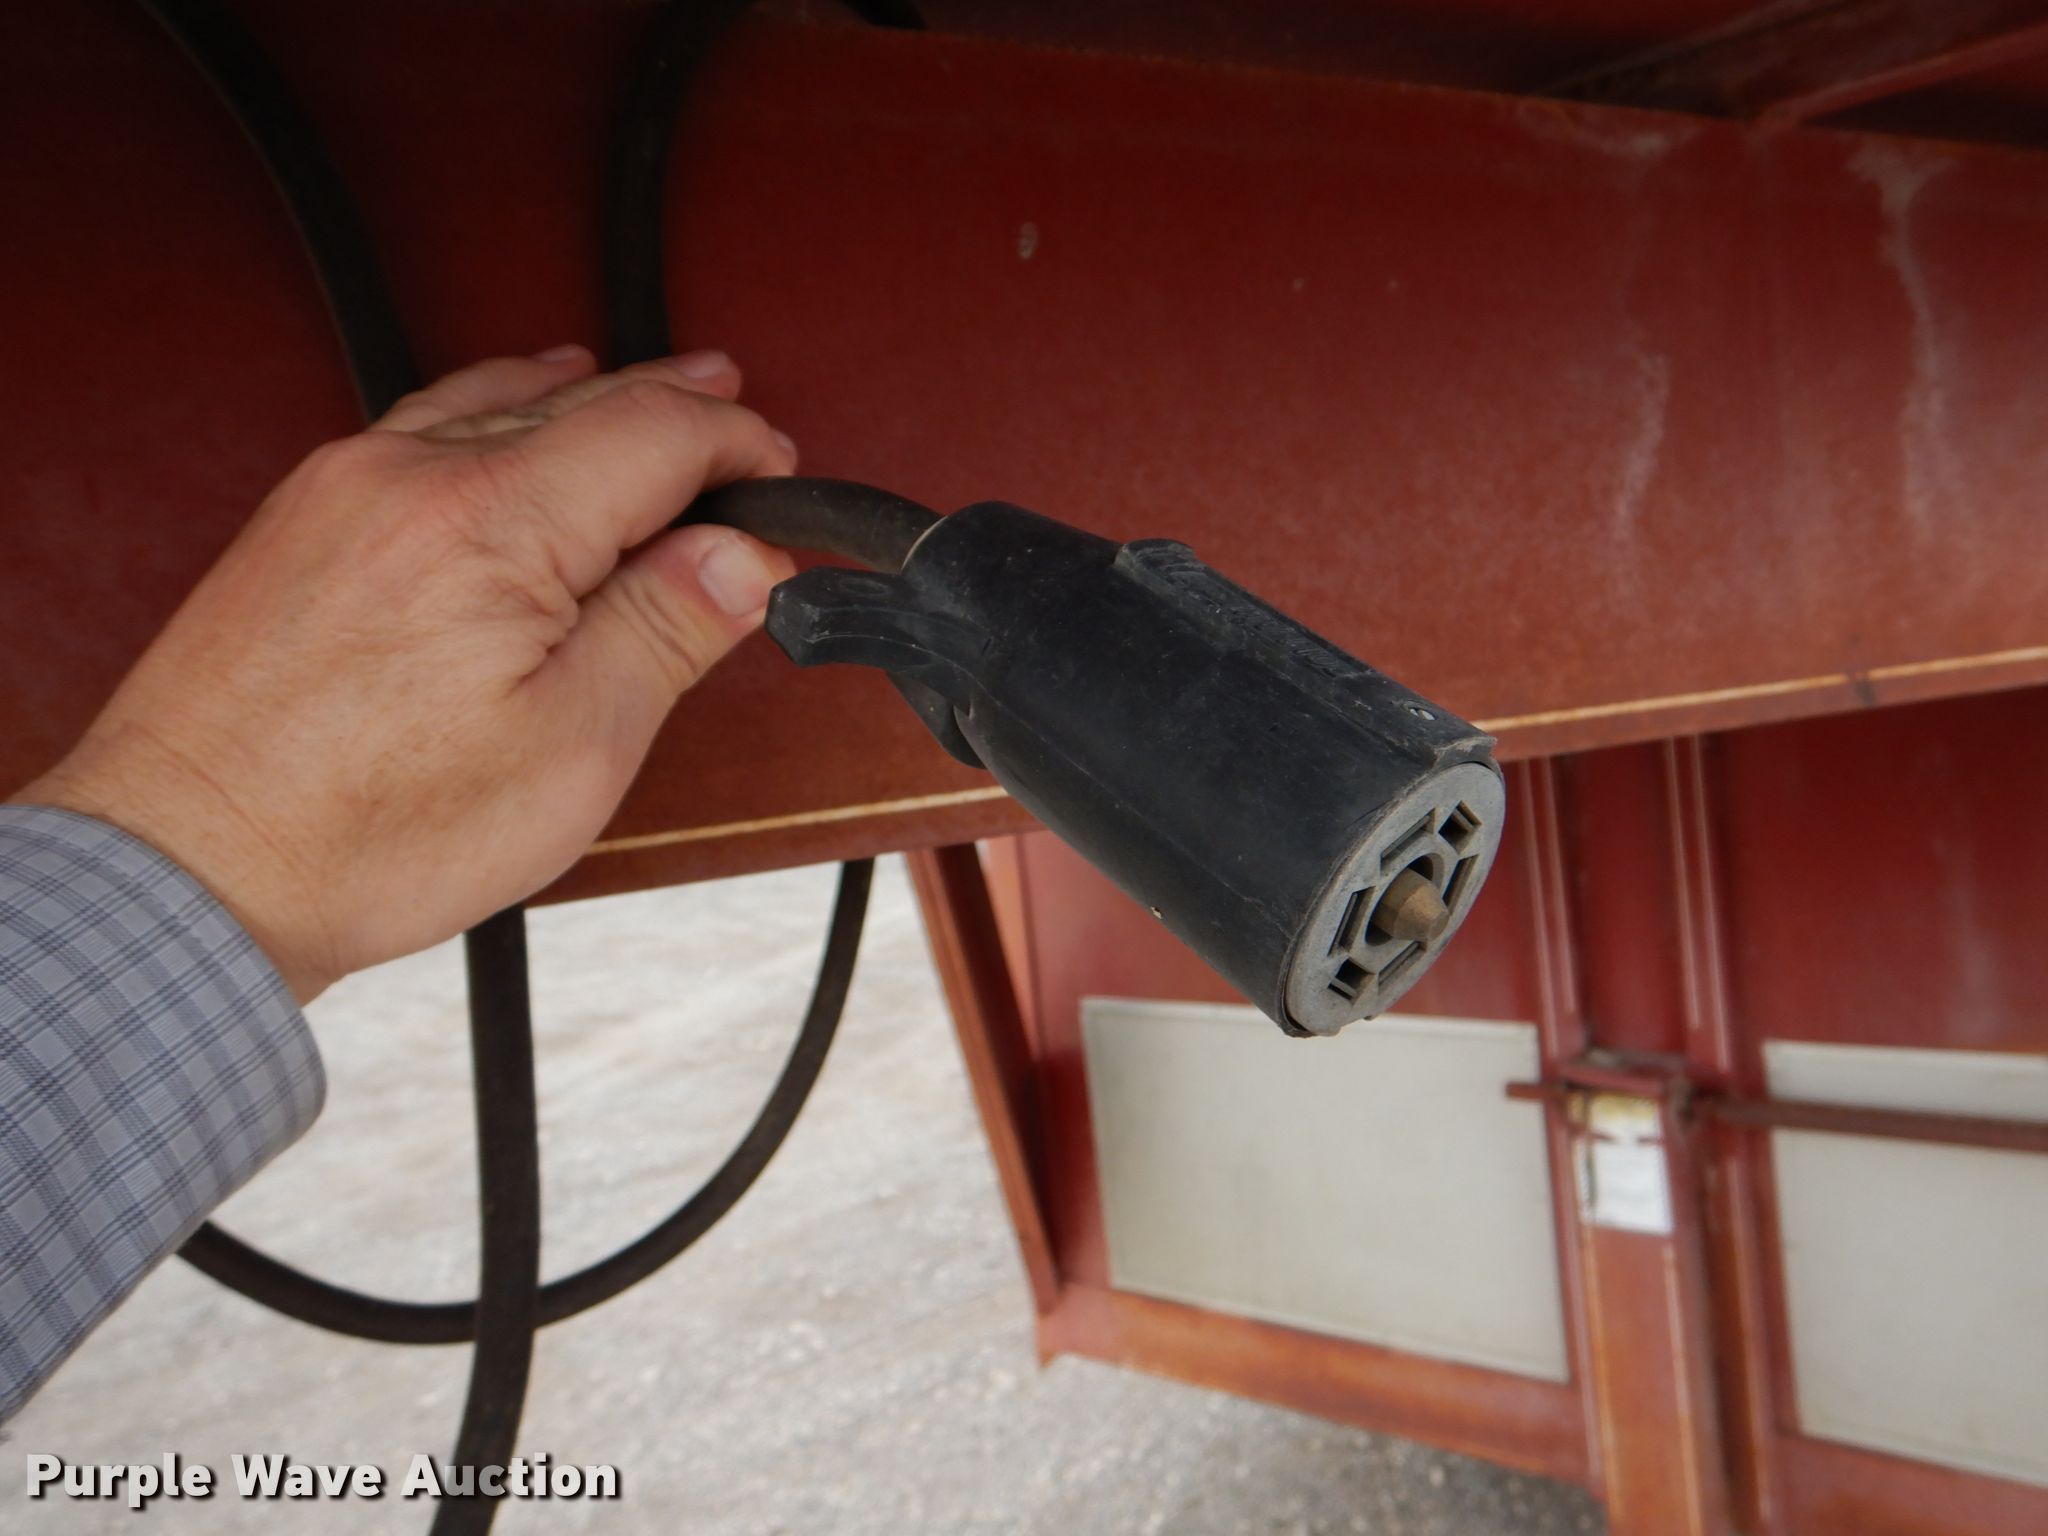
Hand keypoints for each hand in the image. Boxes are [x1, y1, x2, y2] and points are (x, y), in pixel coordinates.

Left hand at [14, 346, 797, 1001]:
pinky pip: (428, 421)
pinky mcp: (305, 514)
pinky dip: (502, 409)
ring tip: (660, 396)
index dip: (739, 445)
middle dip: (680, 409)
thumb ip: (665, 628)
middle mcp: (410, 474)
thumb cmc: (368, 833)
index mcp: (492, 522)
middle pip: (582, 399)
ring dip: (595, 397)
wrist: (191, 869)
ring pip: (502, 401)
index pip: (654, 432)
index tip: (784, 476)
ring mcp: (346, 484)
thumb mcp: (571, 748)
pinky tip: (521, 414)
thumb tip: (744, 555)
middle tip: (747, 431)